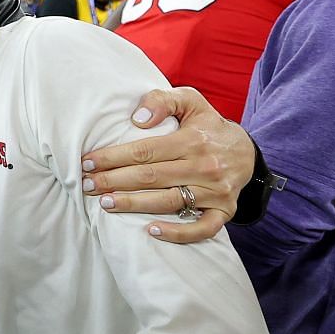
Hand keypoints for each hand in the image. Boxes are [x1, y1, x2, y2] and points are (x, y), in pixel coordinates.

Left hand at [80, 85, 258, 242]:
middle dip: (114, 181)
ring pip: (169, 202)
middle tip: (88, 185)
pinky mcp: (225, 211)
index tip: (87, 162)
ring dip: (134, 205)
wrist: (246, 152)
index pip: (145, 151)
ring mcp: (216, 192)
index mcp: (193, 139)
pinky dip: (177, 233)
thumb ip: (163, 101)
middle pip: (151, 177)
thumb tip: (137, 119)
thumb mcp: (191, 101)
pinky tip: (150, 230)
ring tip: (106, 204)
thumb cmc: (208, 126)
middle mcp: (204, 166)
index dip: (113, 157)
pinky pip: (201, 228)